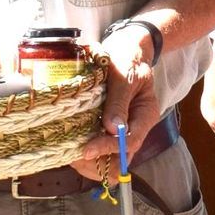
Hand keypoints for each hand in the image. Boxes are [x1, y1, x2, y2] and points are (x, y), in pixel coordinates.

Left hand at [73, 24, 161, 177]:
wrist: (125, 51)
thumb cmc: (126, 59)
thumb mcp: (124, 76)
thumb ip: (119, 101)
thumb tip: (111, 129)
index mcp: (145, 116)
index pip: (129, 142)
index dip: (107, 148)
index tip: (86, 149)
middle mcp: (134, 129)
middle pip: (120, 161)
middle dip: (98, 163)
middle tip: (74, 154)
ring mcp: (120, 131)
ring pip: (108, 161)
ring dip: (89, 162)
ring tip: (69, 151)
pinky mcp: (106, 129)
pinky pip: (97, 150)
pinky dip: (83, 152)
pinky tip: (69, 144)